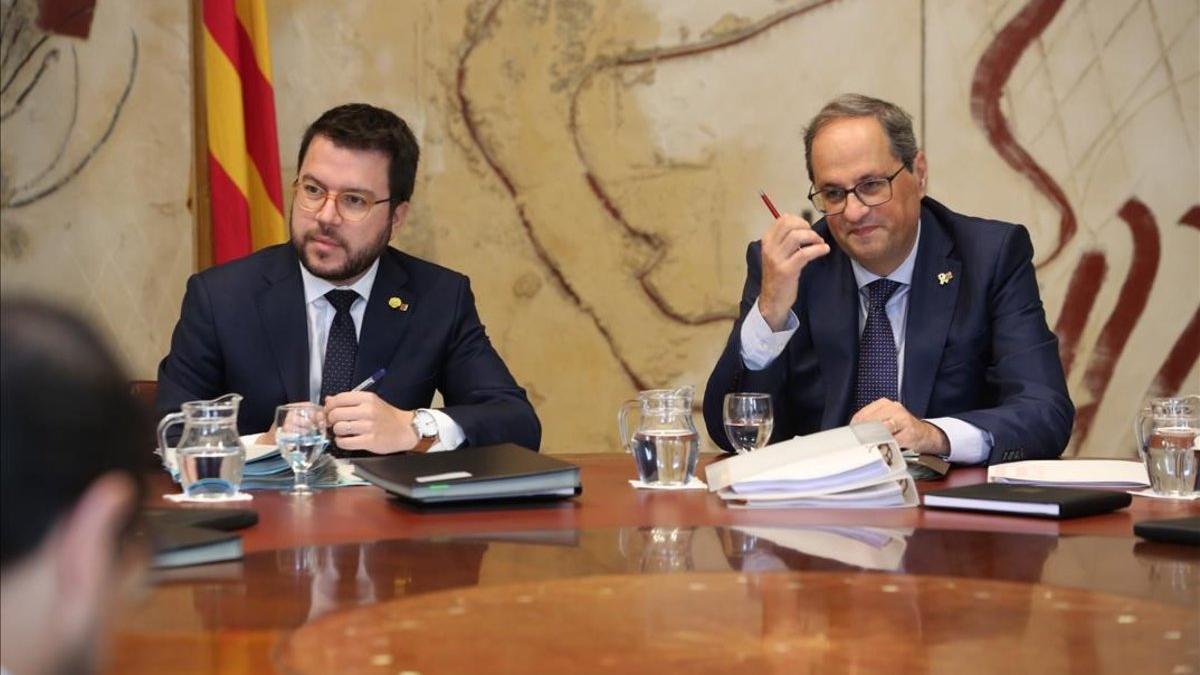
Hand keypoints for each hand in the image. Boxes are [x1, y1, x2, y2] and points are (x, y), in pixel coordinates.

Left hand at [324, 391, 417, 453]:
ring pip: (339, 428)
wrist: (405, 429)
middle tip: (334, 423)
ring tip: (342, 432)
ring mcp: (369, 426)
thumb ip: (349, 401)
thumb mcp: (370, 402)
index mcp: (367, 398)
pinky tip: (345, 440)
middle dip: (331, 420)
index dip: (329, 406)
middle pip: (336, 414)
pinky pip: (345, 442)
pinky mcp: (370, 441)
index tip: (328, 411)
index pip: (339, 399)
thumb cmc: (386, 416)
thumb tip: (328, 400)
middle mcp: (368, 411)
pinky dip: (341, 442)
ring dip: (336, 432)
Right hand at [758, 213, 829, 329]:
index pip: (783, 219)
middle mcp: (769, 247)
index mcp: (767, 240)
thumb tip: (802, 225)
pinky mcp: (787, 270)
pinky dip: (818, 249)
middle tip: (815, 237)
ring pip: (797, 236)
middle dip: (807, 227)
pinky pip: (805, 253)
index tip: (808, 229)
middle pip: (790, 224)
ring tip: (820, 244)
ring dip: (813, 237)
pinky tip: (824, 250)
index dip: (800, 220)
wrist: (772, 299)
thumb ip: (785, 239)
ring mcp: (777, 259)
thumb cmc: (778, 275)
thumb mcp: (777, 254)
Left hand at [850, 398, 948, 454]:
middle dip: (863, 435)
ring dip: (874, 441)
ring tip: (869, 448)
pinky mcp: (910, 431)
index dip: (854, 428)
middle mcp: (893, 408)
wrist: (924, 435)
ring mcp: (902, 419)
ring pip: (881, 430)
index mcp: (883, 404)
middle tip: (858, 445)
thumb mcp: (884, 422)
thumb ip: (869, 425)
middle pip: (870, 422)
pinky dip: (886, 446)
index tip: (850, 438)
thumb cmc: (901, 429)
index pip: (862, 415)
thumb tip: (852, 435)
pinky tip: (882, 449)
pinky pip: (893, 440)